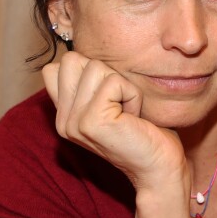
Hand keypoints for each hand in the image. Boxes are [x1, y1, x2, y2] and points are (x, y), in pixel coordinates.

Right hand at [42, 52, 187, 190]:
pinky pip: (115, 82)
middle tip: (120, 103)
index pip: (55, 66)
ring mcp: (73, 122)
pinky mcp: (91, 121)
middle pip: (72, 60)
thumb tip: (82, 52)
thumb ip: (90, 82)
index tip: (110, 98)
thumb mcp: (110, 101)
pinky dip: (132, 94)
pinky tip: (134, 117)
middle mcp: (62, 120)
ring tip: (128, 111)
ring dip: (122, 85)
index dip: (89, 71)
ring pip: (94, 67)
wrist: (160, 165)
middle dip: (105, 74)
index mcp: (64, 115)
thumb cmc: (144, 130)